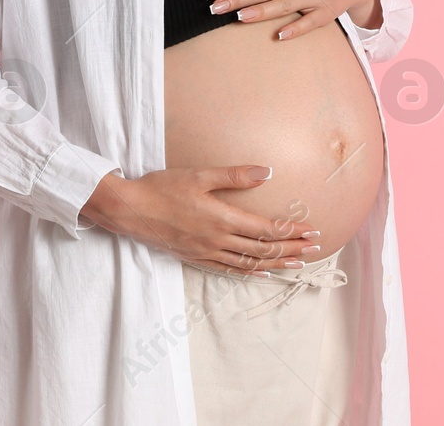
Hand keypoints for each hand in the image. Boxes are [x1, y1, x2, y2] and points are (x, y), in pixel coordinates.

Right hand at [80, 168, 321, 272]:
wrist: (129, 209)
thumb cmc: (162, 188)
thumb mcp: (199, 175)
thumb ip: (234, 175)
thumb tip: (267, 172)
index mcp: (222, 219)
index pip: (266, 229)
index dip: (291, 231)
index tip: (311, 231)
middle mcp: (217, 240)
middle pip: (263, 249)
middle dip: (291, 249)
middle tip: (314, 248)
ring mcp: (206, 252)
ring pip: (248, 263)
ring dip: (275, 263)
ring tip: (296, 264)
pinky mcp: (195, 257)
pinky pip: (228, 269)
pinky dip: (248, 272)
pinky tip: (259, 272)